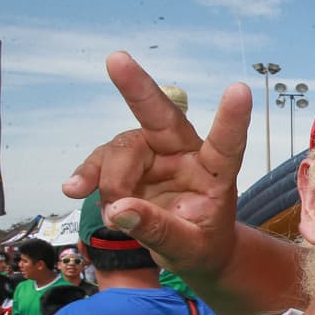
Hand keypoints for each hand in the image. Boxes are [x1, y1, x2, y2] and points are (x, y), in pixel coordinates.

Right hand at [62, 51, 252, 284]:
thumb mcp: (189, 249)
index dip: (231, 120)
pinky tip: (75, 189)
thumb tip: (120, 211)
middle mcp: (185, 155)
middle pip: (162, 118)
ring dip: (110, 179)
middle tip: (116, 60)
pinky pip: (101, 162)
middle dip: (139, 89)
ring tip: (113, 214)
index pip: (226, 145)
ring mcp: (154, 156)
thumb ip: (159, 230)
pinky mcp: (129, 165)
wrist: (193, 254)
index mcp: (215, 173)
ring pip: (123, 148)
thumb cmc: (202, 245)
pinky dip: (88, 175)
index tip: (239, 90)